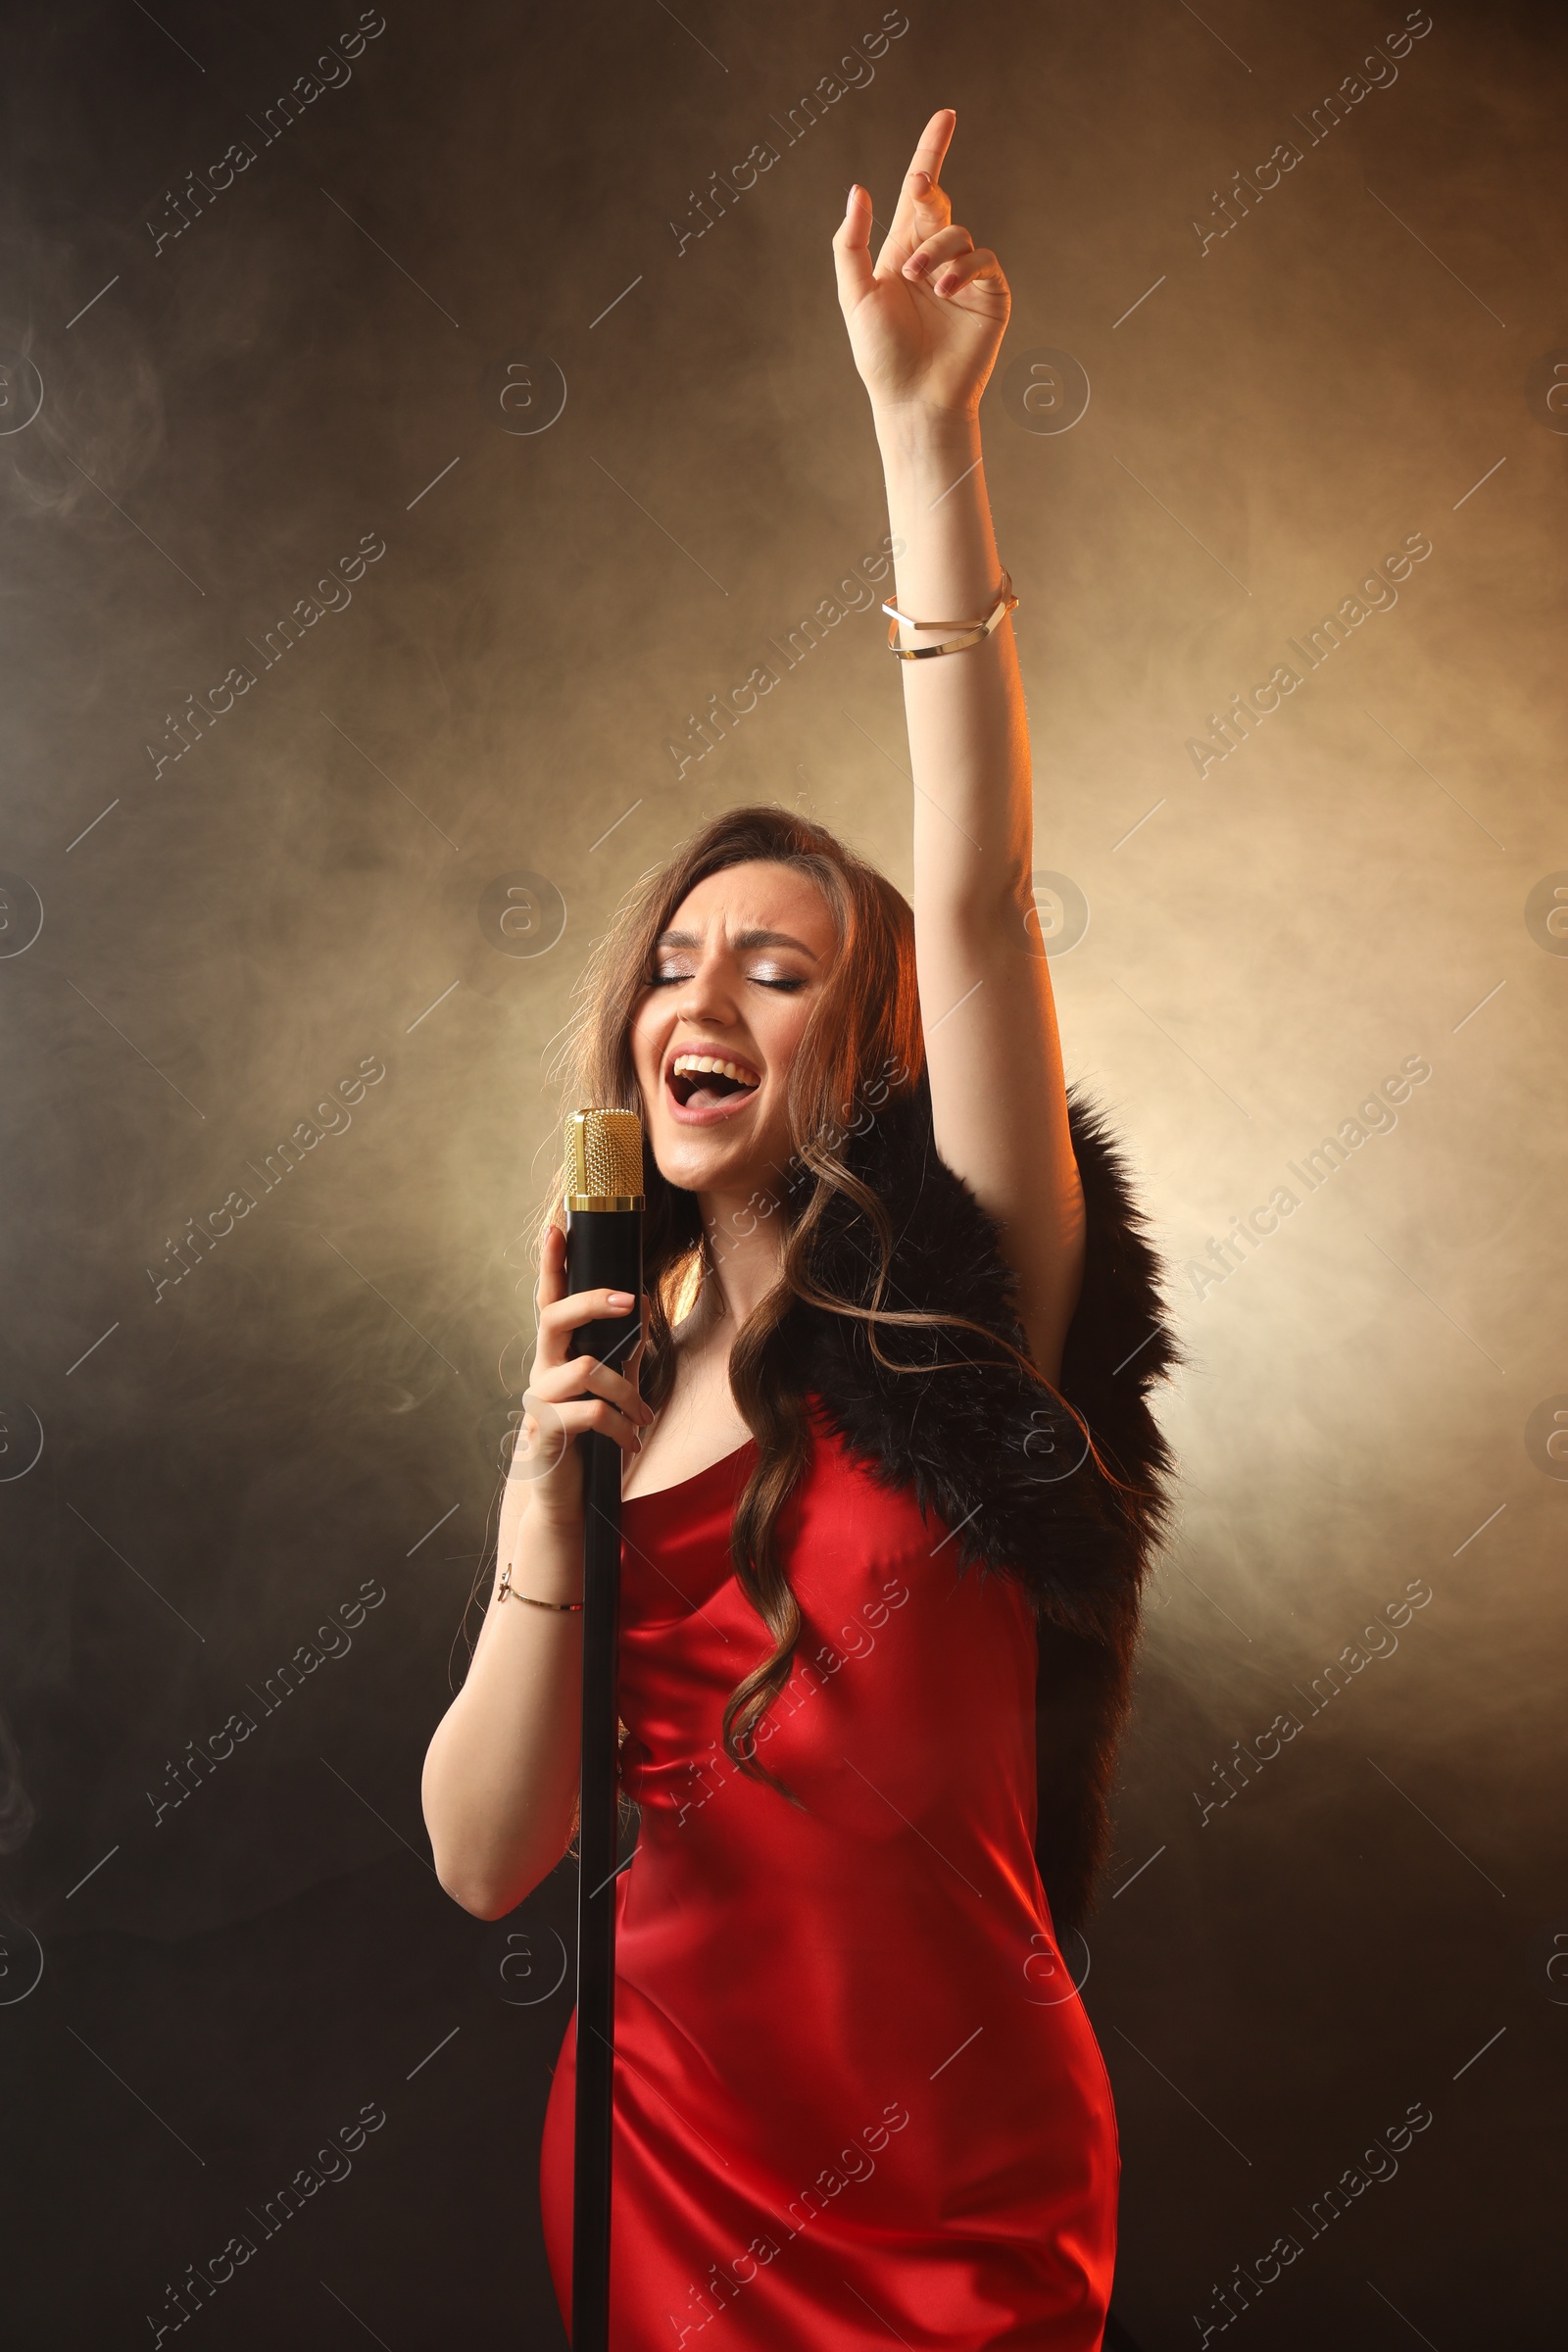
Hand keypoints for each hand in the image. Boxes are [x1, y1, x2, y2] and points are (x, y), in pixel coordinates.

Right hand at [511, 1220, 652, 1528]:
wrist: (563, 1500)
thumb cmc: (588, 1439)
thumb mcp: (610, 1391)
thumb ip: (621, 1353)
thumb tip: (644, 1307)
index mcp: (557, 1355)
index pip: (549, 1299)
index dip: (551, 1264)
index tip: (558, 1225)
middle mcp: (542, 1370)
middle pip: (554, 1318)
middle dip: (592, 1302)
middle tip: (631, 1300)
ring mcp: (540, 1400)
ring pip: (586, 1369)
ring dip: (627, 1391)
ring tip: (644, 1417)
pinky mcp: (547, 1431)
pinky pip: (589, 1414)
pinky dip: (619, 1426)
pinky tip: (631, 1443)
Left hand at [831, 107, 1009, 419]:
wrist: (914, 400)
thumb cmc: (881, 356)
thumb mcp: (854, 296)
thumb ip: (851, 244)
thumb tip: (859, 189)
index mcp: (902, 251)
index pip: (918, 193)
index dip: (932, 150)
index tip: (946, 114)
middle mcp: (935, 257)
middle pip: (939, 200)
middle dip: (929, 185)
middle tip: (919, 183)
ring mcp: (965, 275)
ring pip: (956, 231)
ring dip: (936, 248)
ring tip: (919, 279)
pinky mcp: (990, 294)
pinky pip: (983, 258)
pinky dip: (964, 265)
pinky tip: (945, 287)